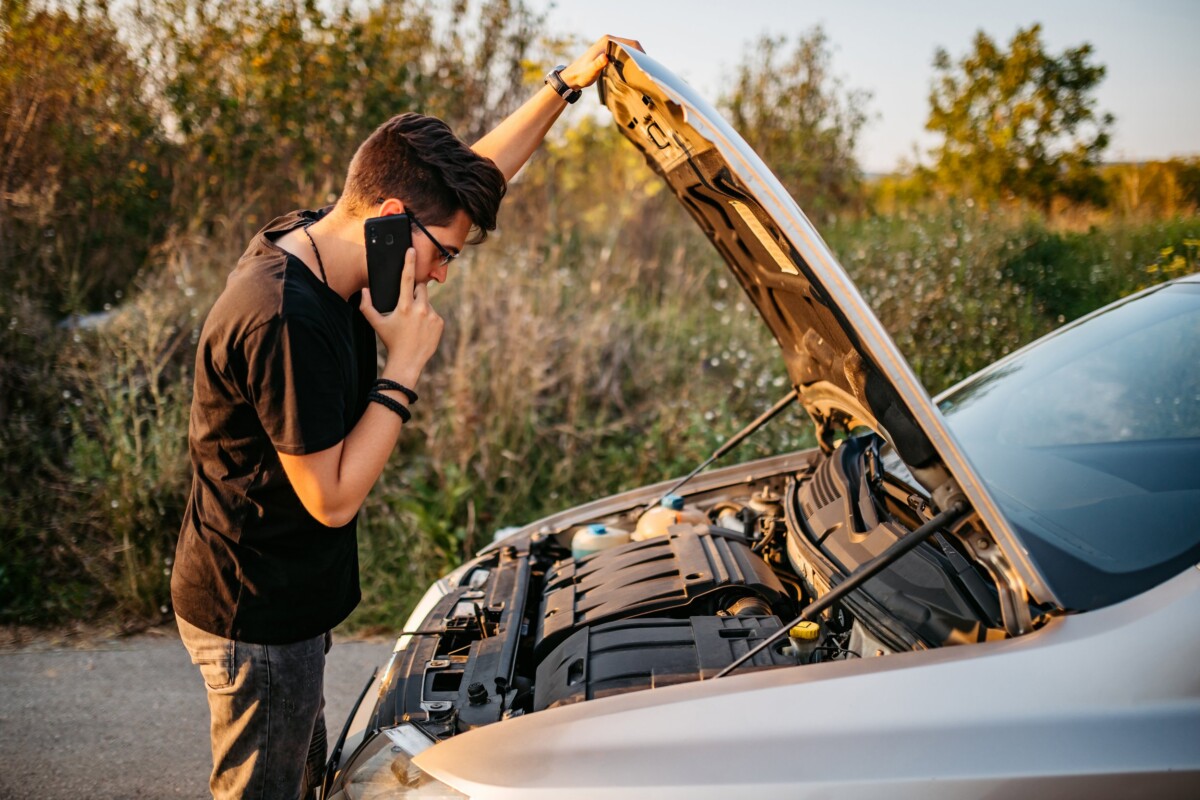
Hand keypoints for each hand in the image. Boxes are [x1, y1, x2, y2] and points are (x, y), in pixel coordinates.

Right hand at [360, 247, 443, 386]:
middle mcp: (420, 309)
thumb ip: (367, 306)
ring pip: (427, 302)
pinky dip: (428, 317)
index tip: (411, 250)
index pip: (407, 279)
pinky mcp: (440, 323)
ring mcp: (432, 316)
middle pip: (421, 288)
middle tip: (408, 306)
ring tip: (414, 323)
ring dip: (421, 307)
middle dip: (415, 292)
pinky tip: (421, 329)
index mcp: (404, 306)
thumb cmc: (391, 341)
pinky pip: (434, 313)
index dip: (409, 262)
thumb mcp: (376, 324)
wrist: (408, 361)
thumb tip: (364, 291)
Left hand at [560, 35, 644, 89]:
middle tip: (646, 69)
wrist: (573, 77)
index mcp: (607, 41)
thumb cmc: (581, 75)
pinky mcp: (609, 52)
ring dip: (636, 57)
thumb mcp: (590, 71)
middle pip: (631, 44)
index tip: (646, 64)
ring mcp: (609, 45)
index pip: (630, 42)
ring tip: (642, 70)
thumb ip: (597, 64)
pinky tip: (633, 70)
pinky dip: (630, 59)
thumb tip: (605, 57)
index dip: (640, 52)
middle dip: (640, 55)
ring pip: (628, 48)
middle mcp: (609, 40)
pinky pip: (624, 52)